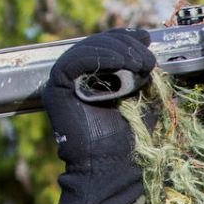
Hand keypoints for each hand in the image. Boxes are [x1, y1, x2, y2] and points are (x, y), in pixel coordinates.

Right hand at [41, 28, 155, 203]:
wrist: (112, 165)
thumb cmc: (129, 137)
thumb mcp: (141, 96)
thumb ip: (139, 72)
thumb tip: (145, 45)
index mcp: (93, 79)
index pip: (104, 46)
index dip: (124, 37)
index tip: (146, 39)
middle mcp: (76, 79)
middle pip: (96, 44)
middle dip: (125, 45)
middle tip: (148, 58)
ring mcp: (64, 83)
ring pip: (85, 49)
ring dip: (117, 50)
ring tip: (140, 62)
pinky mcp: (56, 89)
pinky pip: (73, 61)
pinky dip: (99, 56)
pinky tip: (121, 63)